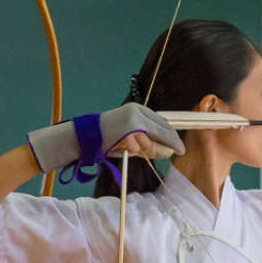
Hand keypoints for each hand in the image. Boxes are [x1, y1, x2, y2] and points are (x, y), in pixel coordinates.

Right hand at [27, 103, 184, 172]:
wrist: (82, 138)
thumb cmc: (105, 140)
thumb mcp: (129, 140)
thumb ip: (148, 145)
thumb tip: (170, 152)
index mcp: (137, 110)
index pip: (162, 122)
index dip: (172, 135)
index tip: (180, 145)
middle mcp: (137, 111)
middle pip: (164, 127)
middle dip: (171, 141)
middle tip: (178, 151)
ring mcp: (133, 118)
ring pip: (155, 135)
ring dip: (153, 147)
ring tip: (139, 150)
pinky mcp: (129, 127)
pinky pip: (144, 142)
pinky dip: (143, 148)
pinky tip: (133, 149)